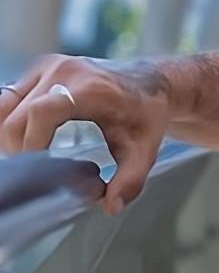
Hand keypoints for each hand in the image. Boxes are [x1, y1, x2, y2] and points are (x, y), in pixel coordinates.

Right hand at [0, 54, 172, 216]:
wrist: (149, 82)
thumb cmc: (146, 113)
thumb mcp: (144, 149)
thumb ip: (130, 179)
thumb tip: (111, 206)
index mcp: (90, 88)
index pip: (41, 113)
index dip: (31, 144)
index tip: (36, 170)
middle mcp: (64, 71)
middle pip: (17, 115)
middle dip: (19, 148)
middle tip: (35, 171)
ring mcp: (49, 67)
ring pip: (6, 105)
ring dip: (10, 134)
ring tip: (30, 155)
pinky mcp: (40, 69)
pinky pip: (9, 96)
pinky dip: (9, 120)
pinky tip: (24, 138)